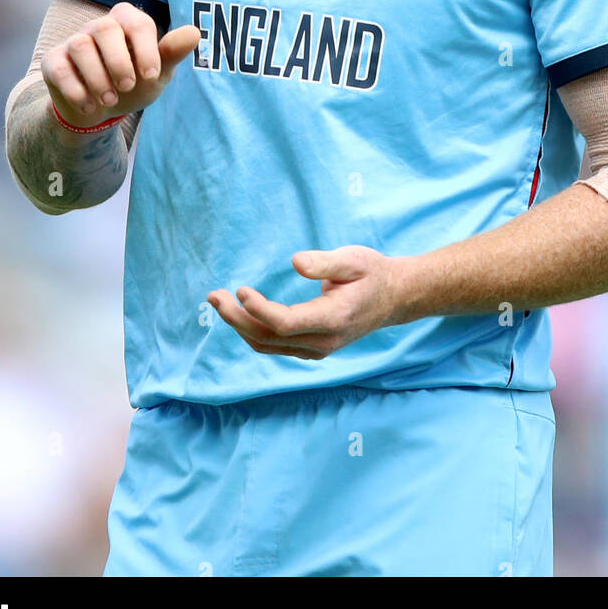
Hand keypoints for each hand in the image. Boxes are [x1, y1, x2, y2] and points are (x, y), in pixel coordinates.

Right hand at [41, 1, 199, 127]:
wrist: (100, 109)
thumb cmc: (134, 83)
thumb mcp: (156, 72)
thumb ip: (172, 52)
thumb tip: (194, 32)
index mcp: (128, 21)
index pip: (138, 23)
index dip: (146, 49)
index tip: (152, 76)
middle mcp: (100, 26)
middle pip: (104, 28)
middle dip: (118, 60)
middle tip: (128, 86)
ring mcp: (74, 41)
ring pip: (80, 46)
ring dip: (97, 77)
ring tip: (109, 99)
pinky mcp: (54, 61)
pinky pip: (60, 68)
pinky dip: (75, 89)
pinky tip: (90, 106)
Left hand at [207, 245, 410, 358]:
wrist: (394, 298)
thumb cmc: (372, 273)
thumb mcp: (354, 259)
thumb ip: (324, 262)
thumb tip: (295, 262)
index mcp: (334, 318)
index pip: (286, 323)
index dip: (259, 310)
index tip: (241, 289)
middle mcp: (323, 341)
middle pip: (269, 338)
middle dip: (236, 318)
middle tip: (213, 296)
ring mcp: (317, 350)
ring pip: (268, 345)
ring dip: (239, 325)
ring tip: (217, 301)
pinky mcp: (311, 349)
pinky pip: (274, 345)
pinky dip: (252, 331)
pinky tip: (239, 313)